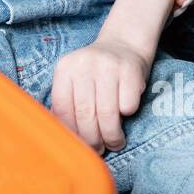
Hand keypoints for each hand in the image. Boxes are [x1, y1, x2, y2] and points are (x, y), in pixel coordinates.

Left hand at [49, 39, 148, 153]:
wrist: (124, 43)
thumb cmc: (96, 73)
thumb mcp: (75, 80)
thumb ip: (67, 103)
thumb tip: (64, 139)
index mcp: (64, 68)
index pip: (62, 109)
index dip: (71, 133)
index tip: (80, 146)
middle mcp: (83, 64)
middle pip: (85, 114)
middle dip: (92, 140)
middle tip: (99, 149)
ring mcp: (107, 65)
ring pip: (107, 114)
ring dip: (112, 136)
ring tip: (114, 143)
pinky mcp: (130, 69)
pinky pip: (128, 106)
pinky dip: (128, 116)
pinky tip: (126, 114)